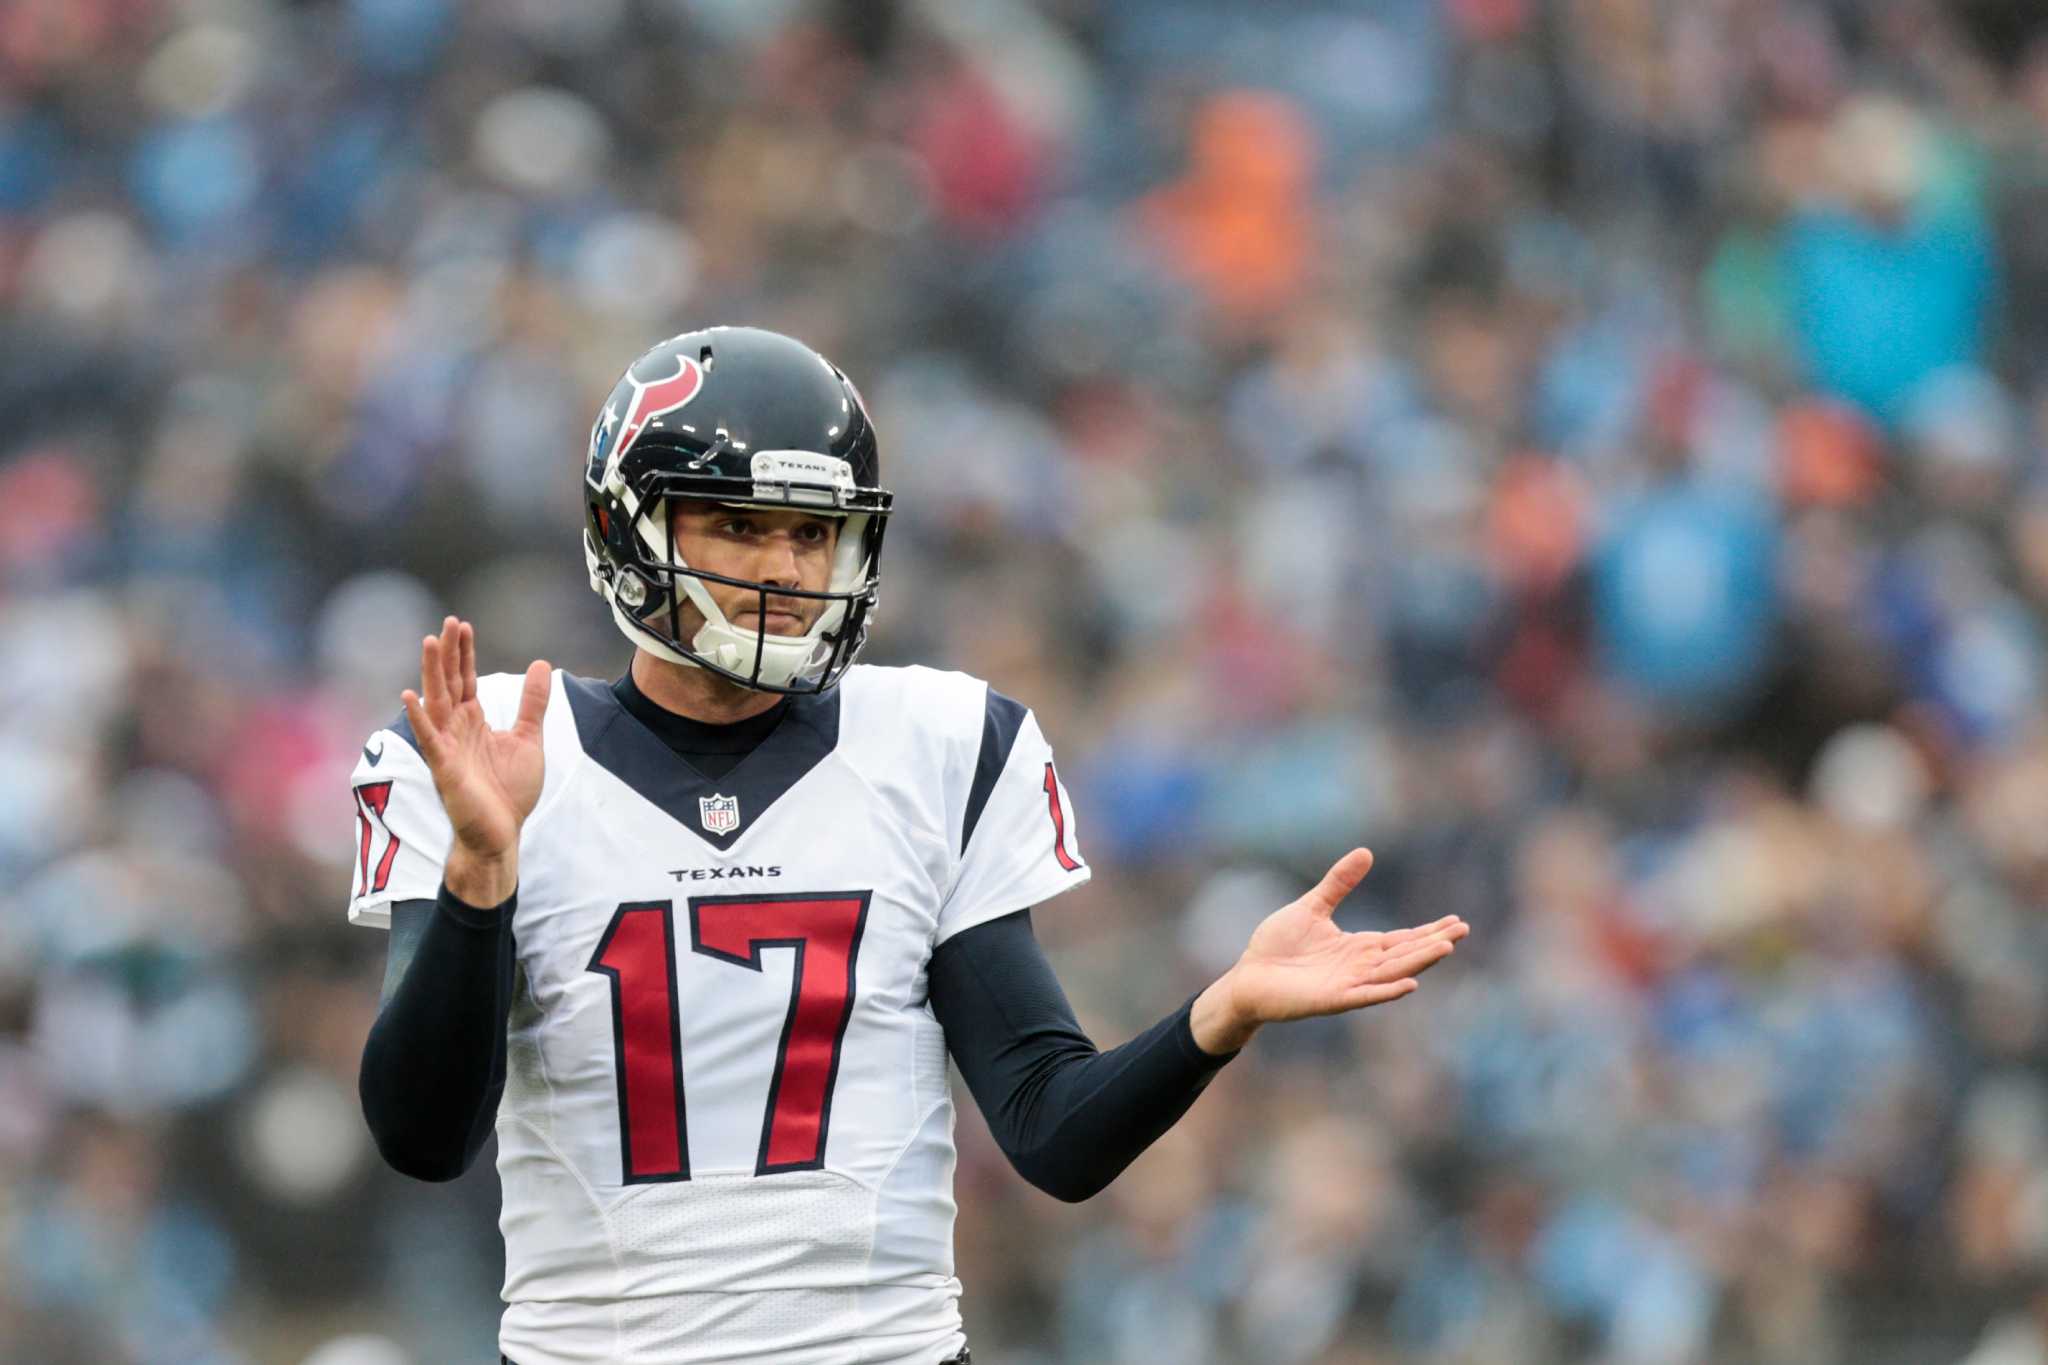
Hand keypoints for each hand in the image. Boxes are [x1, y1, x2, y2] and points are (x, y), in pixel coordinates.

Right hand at [400, 616, 550, 905]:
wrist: (502, 833)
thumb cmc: (509, 792)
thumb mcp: (529, 739)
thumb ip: (533, 704)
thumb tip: (542, 665)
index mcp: (473, 722)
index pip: (465, 679)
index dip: (464, 654)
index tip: (463, 625)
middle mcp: (456, 729)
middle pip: (448, 683)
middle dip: (447, 653)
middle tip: (448, 622)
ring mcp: (447, 747)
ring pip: (436, 702)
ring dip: (431, 673)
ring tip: (429, 642)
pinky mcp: (444, 768)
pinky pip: (429, 738)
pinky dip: (419, 718)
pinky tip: (409, 695)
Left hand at [1190, 849, 1467, 1053]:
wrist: (1248, 976)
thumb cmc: (1277, 945)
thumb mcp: (1312, 907)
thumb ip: (1338, 883)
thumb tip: (1365, 852)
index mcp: (1358, 947)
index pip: (1402, 939)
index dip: (1428, 931)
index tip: (1456, 921)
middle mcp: (1359, 967)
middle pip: (1404, 954)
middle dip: (1433, 943)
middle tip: (1462, 930)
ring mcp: (1348, 985)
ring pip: (1392, 972)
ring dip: (1419, 962)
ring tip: (1446, 948)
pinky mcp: (1331, 1000)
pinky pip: (1365, 995)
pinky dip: (1387, 990)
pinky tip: (1410, 984)